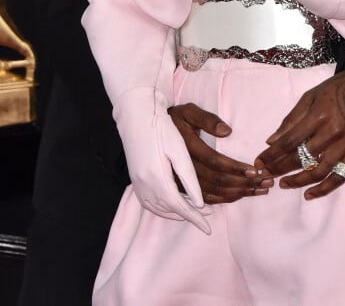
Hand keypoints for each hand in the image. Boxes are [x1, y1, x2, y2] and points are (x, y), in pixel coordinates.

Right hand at [113, 87, 210, 232]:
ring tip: (193, 213)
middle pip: (170, 210)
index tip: (208, 229)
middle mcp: (146, 185)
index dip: (196, 219)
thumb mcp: (179, 149)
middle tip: (206, 218)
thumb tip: (201, 202)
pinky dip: (162, 209)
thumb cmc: (161, 128)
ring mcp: (138, 184)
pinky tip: (172, 206)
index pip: (181, 207)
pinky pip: (149, 204)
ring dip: (177, 214)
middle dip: (189, 216)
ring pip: (159, 209)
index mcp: (158, 178)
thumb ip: (189, 177)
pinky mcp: (135, 180)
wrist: (137, 116)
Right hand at [169, 103, 273, 203]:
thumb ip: (207, 119)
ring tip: (260, 189)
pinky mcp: (181, 189)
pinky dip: (224, 199)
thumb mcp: (189, 111)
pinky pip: (204, 199)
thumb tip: (227, 131)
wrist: (150, 132)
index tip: (255, 170)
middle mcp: (182, 167)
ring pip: (213, 193)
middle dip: (243, 183)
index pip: (213, 161)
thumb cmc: (176, 119)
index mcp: (186, 146)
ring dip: (238, 193)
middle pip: (216, 181)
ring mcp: (180, 181)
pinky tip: (241, 195)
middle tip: (266, 182)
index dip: (234, 167)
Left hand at [254, 61, 344, 199]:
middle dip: (279, 168)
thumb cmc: (336, 89)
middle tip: (265, 175)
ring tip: (283, 184)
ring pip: (318, 172)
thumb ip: (292, 119)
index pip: (290, 141)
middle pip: (301, 158)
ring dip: (298, 181)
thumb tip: (272, 141)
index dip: (272, 154)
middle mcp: (332, 133)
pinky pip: (339, 177)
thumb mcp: (311, 96)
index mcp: (318, 115)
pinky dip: (324, 189)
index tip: (259, 162)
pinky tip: (309, 194)